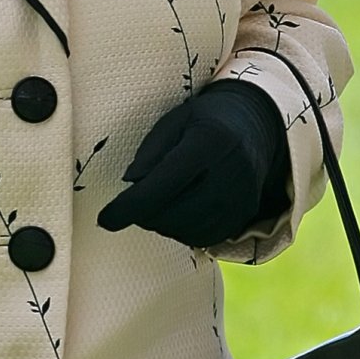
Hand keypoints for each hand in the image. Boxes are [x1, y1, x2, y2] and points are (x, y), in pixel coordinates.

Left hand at [97, 80, 288, 247]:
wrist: (255, 127)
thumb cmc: (205, 120)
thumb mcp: (174, 120)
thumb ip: (151, 151)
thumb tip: (130, 185)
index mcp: (209, 142)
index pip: (162, 184)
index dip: (129, 206)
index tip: (104, 219)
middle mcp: (230, 173)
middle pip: (173, 214)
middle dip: (143, 214)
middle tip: (133, 202)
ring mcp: (241, 198)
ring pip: (186, 231)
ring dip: (161, 224)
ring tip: (157, 202)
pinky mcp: (244, 215)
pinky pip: (204, 238)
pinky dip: (182, 231)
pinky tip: (177, 212)